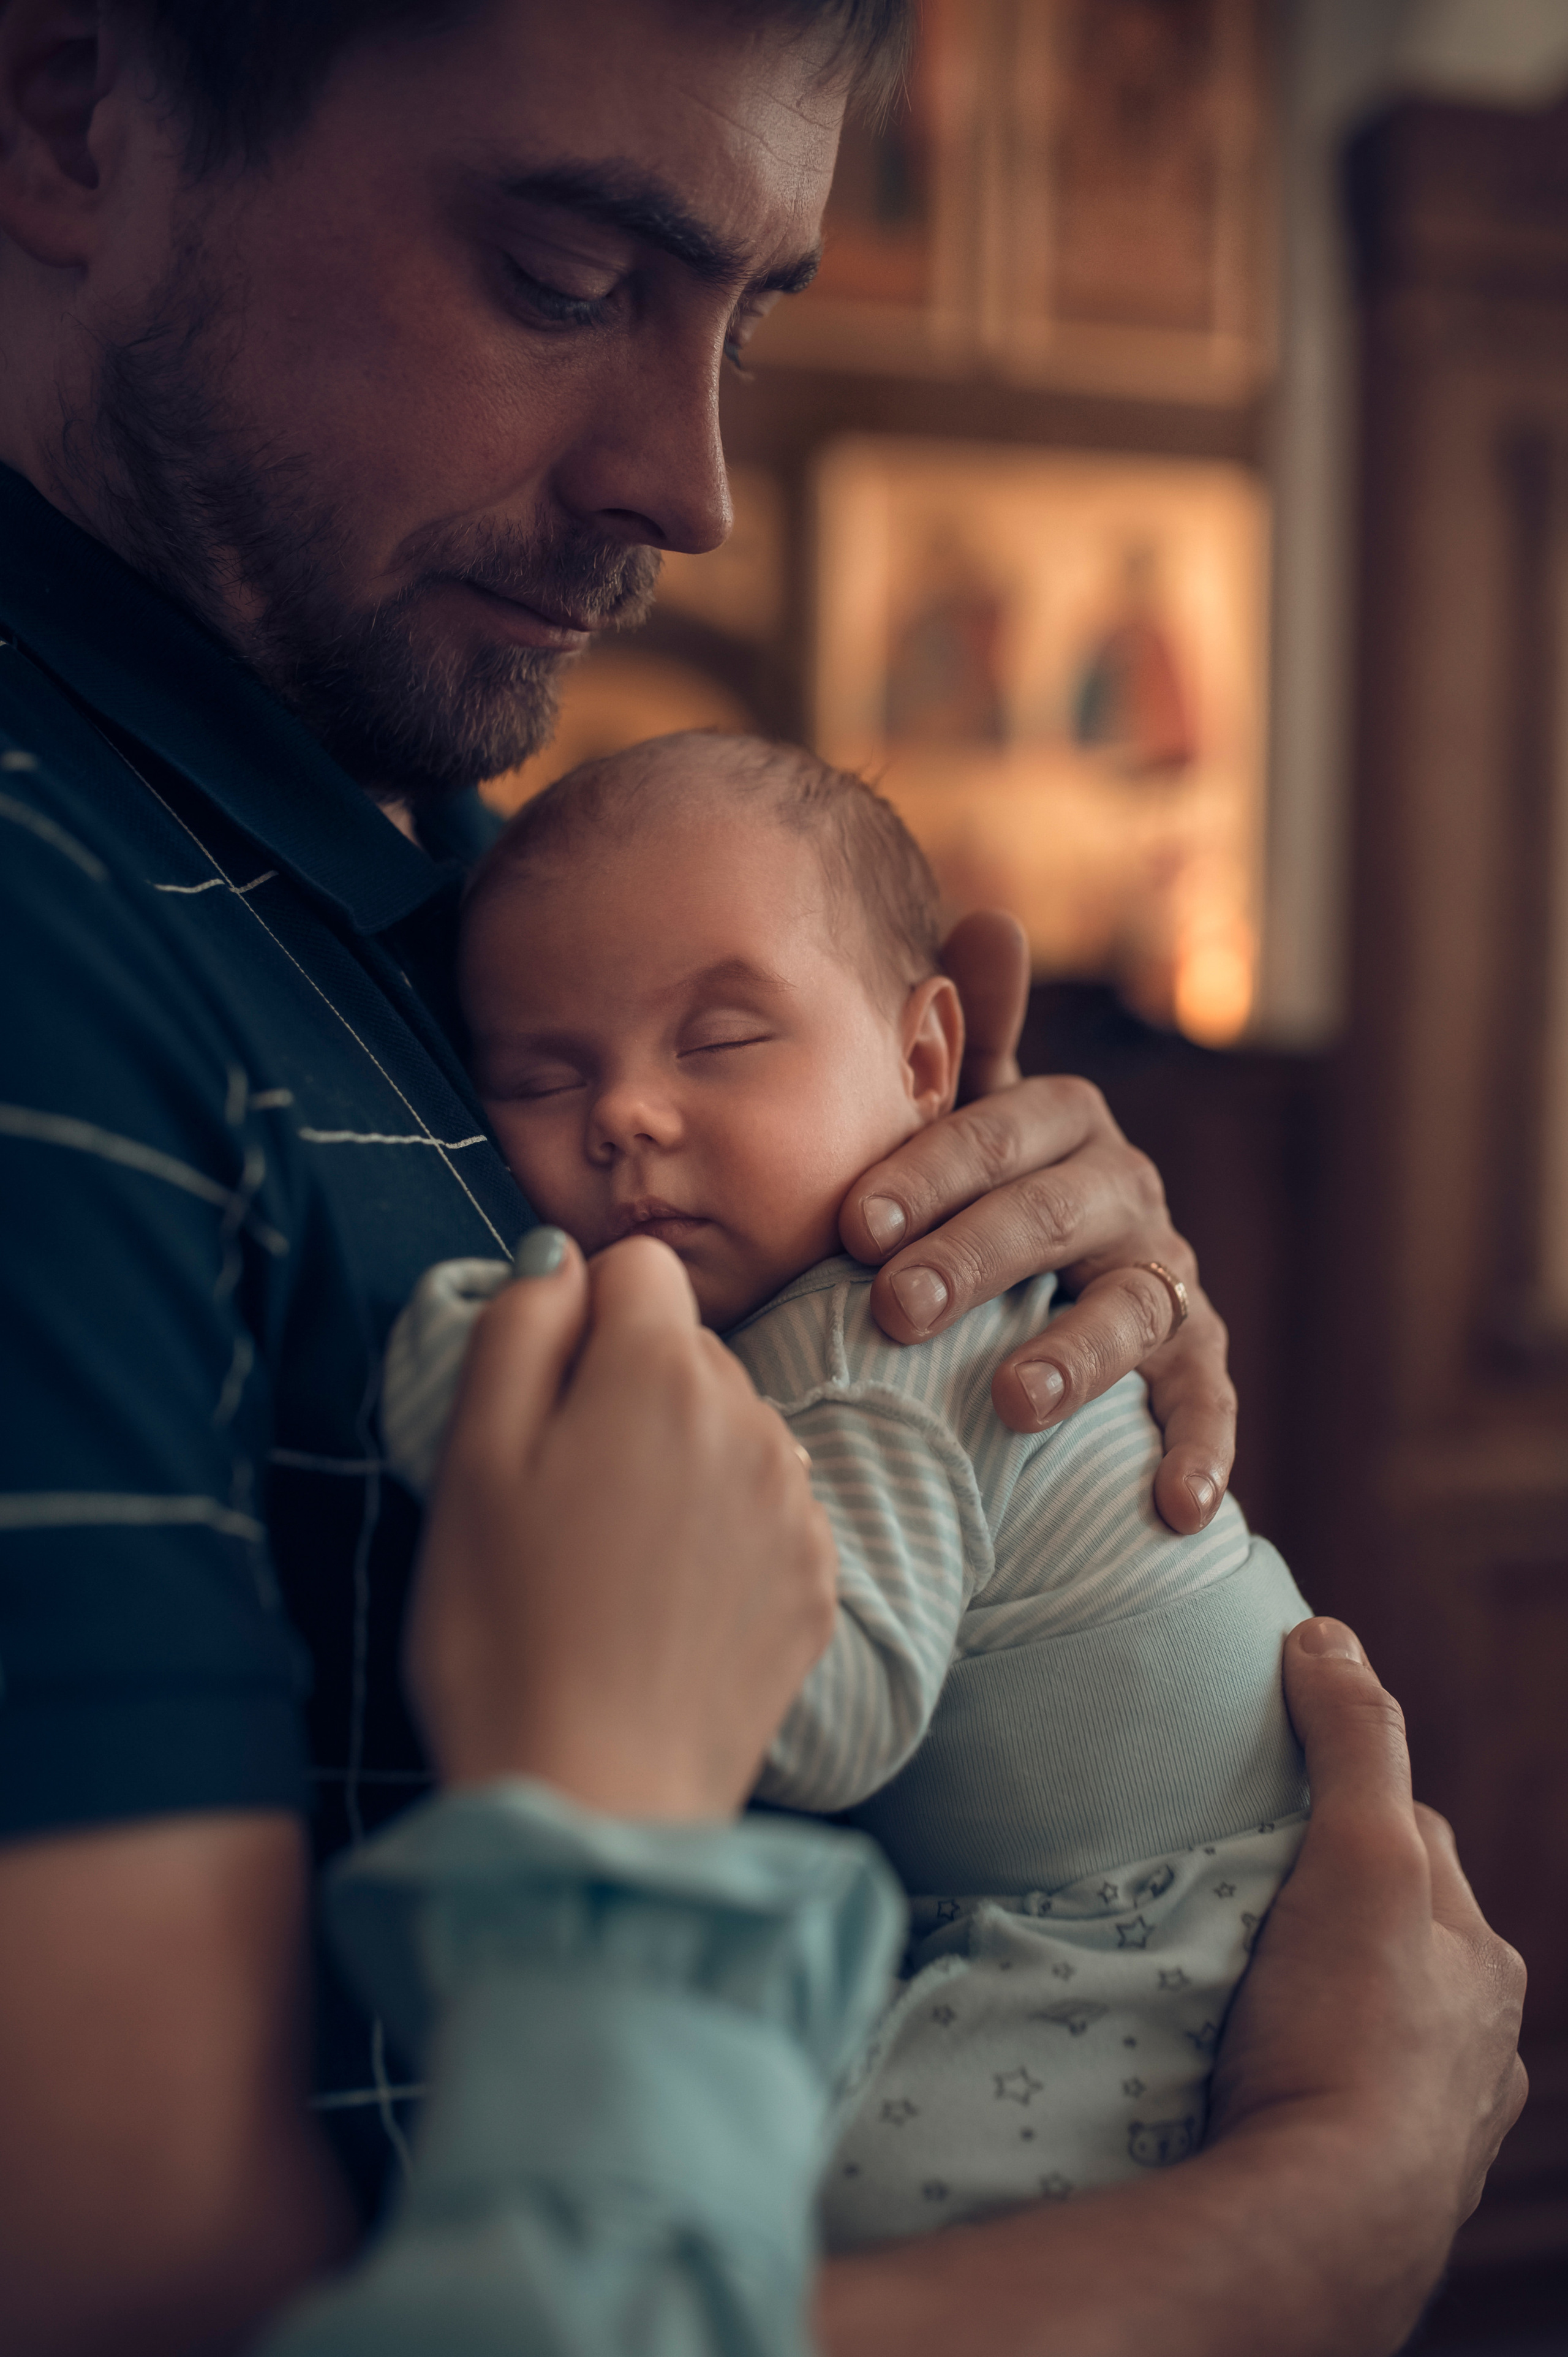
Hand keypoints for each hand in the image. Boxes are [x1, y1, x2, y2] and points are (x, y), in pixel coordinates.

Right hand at [405, 1230, 838, 1817]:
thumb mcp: (469, 1462)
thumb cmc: (503, 1635)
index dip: (576, 1315)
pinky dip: (719, 1533)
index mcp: (658, 1375)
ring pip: (730, 1426)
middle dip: (624, 1388)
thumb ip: (516, 1328)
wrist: (592, 1802)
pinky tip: (663, 1604)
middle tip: (559, 1495)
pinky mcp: (817, 1584)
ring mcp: (797, 1506)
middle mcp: (752, 1421)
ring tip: (609, 1558)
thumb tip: (560, 1258)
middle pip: (685, 1348)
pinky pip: (765, 1509)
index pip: (635, 1265)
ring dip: (677, 1459)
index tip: (539, 1397)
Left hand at [839, 909, 1235, 1532]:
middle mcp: (1124, 1188)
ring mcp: (1164, 1272)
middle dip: (975, 1259)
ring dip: (1075, 1354)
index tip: (852, 1224)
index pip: (1000, 1132)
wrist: (1035, 1295)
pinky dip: (1198, 1448)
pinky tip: (1175, 1506)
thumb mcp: (967, 1123)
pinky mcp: (1195, 1355)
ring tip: (1012, 1405)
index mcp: (1062, 1124)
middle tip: (893, 1309)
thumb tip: (987, 917)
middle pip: (1055, 1214)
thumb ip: (971, 1039)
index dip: (930, 1172)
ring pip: (1131, 1305)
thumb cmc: (976, 1198)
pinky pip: (1205, 1398)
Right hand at [1209, 1617, 1526, 2249]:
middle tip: (1239, 1891)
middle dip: (1330, 1904)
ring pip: (1369, 2022)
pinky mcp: (1378, 2188)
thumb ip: (1354, 1742)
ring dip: (1318, 1999)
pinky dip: (1305, 2077)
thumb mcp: (1361, 1856)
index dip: (1343, 1801)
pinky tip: (1255, 2077)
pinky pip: (1337, 2102)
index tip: (1272, 1793)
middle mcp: (1476, 2043)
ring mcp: (1431, 2123)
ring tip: (1237, 1990)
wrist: (1323, 2228)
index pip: (1409, 1836)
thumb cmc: (1348, 2034)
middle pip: (1392, 1931)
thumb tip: (1328, 1634)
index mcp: (1480, 1961)